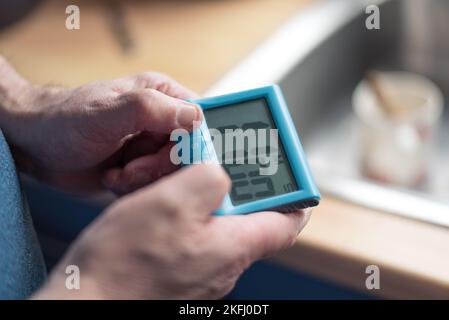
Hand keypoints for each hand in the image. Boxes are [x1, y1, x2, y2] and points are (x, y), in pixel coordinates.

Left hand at [0, 60, 199, 193]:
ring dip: (144, 179)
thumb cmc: (64, 121)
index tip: (171, 158)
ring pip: (173, 174)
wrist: (37, 148)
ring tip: (118, 171)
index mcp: (163, 96)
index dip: (193, 145)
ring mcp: (153, 145)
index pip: (201, 121)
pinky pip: (156, 186)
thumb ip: (150, 110)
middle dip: (159, 167)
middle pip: (189, 154)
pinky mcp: (144, 167)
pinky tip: (113, 177)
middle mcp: (163, 120)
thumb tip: (194, 118)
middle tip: (131, 166)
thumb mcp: (106, 113)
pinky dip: (134, 188)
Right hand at [33, 164, 310, 298]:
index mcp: (233, 248)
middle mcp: (223, 265)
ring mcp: (201, 273)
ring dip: (206, 201)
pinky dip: (186, 218)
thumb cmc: (123, 263)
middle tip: (219, 162)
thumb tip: (221, 173)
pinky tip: (162, 206)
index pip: (286, 222)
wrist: (85, 301)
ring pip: (218, 227)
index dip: (295, 196)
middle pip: (249, 219)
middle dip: (238, 188)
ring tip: (183, 179)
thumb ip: (208, 179)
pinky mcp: (179, 275)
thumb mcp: (170, 203)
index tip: (292, 174)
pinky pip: (194, 239)